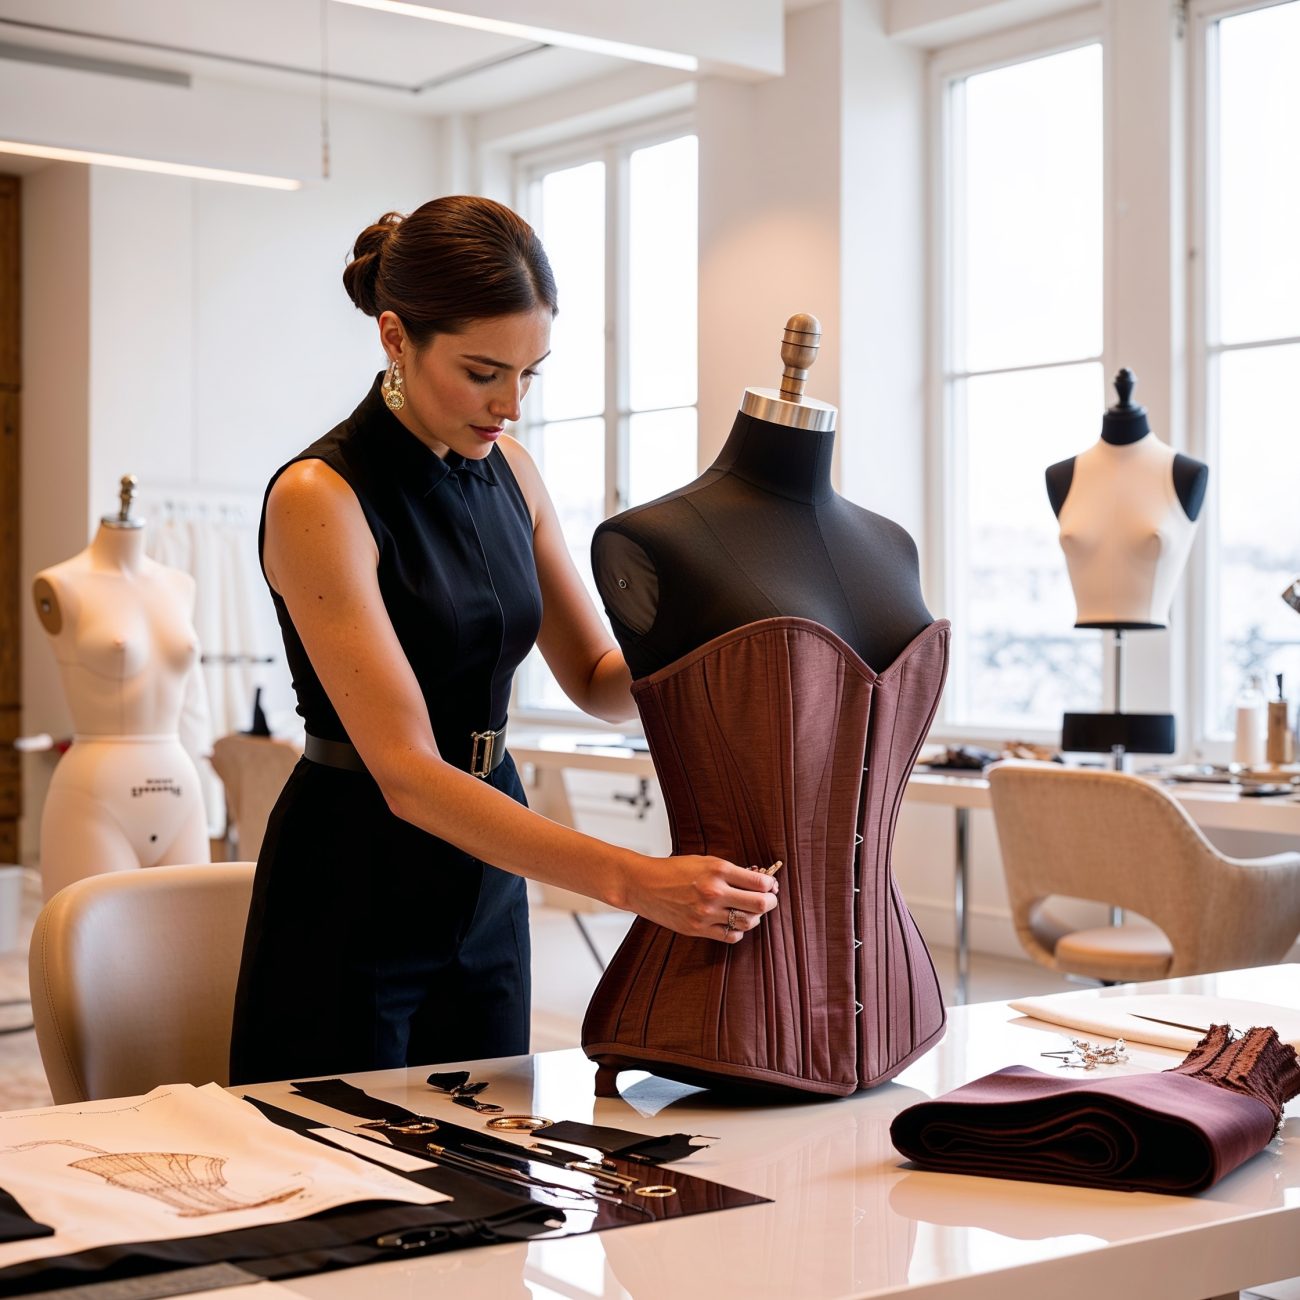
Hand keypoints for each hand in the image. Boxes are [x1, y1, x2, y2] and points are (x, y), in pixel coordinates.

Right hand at [623, 854, 778, 943]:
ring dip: (756, 917)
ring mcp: (706, 913)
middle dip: (770, 902)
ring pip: (748, 923)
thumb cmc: (673, 870)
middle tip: (770, 899)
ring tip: (751, 910)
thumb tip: (758, 882)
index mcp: (717, 870)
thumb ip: (731, 872)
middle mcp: (714, 892)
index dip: (771, 884)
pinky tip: (734, 922)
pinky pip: (731, 936)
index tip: (771, 885)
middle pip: (759, 904)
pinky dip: (739, 931)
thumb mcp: (704, 861)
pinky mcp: (697, 929)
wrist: (643, 884)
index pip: (759, 882)